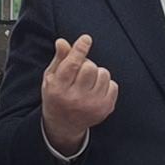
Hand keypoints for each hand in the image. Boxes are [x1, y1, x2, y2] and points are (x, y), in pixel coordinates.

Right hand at [41, 31, 118, 153]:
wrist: (64, 125)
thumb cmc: (57, 96)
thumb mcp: (51, 78)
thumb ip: (59, 59)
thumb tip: (62, 42)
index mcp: (58, 89)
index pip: (71, 65)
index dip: (79, 50)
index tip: (86, 39)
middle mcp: (75, 99)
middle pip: (90, 67)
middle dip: (86, 64)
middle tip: (80, 71)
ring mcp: (92, 105)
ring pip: (103, 74)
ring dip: (97, 73)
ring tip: (88, 82)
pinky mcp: (105, 109)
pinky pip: (113, 85)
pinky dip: (106, 84)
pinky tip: (96, 90)